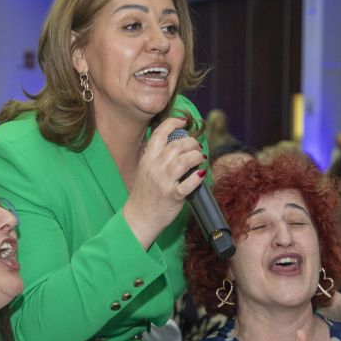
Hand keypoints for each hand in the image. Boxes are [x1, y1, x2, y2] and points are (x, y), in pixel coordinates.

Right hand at [122, 116, 205, 249]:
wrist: (139, 218)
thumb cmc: (144, 194)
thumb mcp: (144, 171)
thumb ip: (155, 157)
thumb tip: (173, 143)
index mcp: (147, 160)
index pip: (159, 134)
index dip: (173, 123)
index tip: (183, 122)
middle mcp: (155, 168)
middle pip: (176, 146)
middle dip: (191, 142)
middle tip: (196, 145)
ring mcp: (164, 182)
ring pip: (185, 161)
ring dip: (196, 156)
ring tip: (200, 157)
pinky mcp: (173, 196)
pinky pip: (190, 183)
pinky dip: (198, 177)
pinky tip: (201, 174)